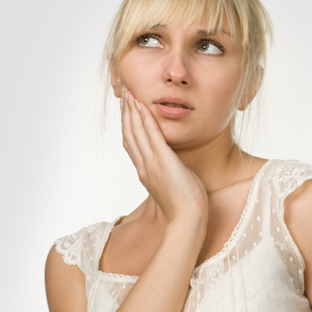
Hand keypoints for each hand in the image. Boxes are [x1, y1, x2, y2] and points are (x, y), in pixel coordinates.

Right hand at [121, 88, 207, 220]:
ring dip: (132, 111)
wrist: (187, 217)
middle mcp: (143, 166)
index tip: (126, 110)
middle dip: (126, 113)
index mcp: (145, 172)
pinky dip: (145, 120)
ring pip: (136, 132)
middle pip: (129, 135)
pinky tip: (143, 106)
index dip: (127, 125)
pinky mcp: (163, 161)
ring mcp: (151, 163)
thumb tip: (172, 166)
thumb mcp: (172, 183)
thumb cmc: (184, 204)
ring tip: (129, 94)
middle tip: (124, 95)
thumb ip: (168, 172)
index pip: (131, 144)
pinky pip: (151, 135)